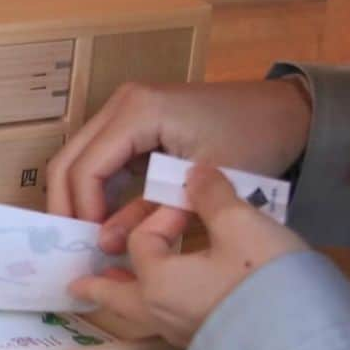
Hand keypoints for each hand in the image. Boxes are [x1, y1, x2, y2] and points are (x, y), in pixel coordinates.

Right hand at [47, 79, 311, 251]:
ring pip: (78, 157)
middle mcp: (121, 103)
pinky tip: (104, 216)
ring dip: (78, 197)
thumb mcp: (201, 187)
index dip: (83, 210)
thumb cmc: (251, 142)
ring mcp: (123, 108)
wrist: (282, 113)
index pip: (86, 167)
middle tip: (74, 245)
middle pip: (68, 158)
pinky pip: (99, 156)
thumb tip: (105, 245)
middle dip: (67, 205)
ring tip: (88, 235)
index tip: (94, 246)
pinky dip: (96, 187)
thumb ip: (150, 215)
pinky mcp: (131, 120)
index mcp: (137, 111)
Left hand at [68, 167, 308, 346]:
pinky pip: (170, 322)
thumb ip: (213, 195)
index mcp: (157, 282)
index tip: (193, 203)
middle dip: (101, 284)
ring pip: (144, 312)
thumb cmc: (265, 280)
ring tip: (122, 289)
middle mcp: (161, 313)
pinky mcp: (209, 343)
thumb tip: (197, 171)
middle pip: (119, 296)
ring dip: (129, 296)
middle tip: (76, 286)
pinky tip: (174, 302)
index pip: (142, 239)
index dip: (164, 215)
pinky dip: (159, 307)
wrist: (301, 340)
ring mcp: (184, 334)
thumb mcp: (240, 225)